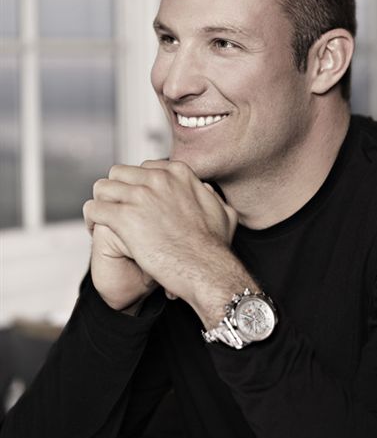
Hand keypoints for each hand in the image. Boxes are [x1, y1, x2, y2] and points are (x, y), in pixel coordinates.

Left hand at [83, 160, 238, 319]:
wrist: (207, 269)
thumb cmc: (215, 248)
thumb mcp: (223, 212)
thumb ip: (210, 196)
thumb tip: (204, 190)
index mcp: (178, 173)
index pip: (143, 168)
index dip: (136, 187)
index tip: (135, 203)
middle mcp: (157, 179)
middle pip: (119, 173)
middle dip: (116, 193)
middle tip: (116, 212)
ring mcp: (140, 196)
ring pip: (102, 187)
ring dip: (101, 204)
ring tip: (103, 222)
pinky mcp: (125, 218)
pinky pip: (94, 209)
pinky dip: (92, 220)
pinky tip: (97, 231)